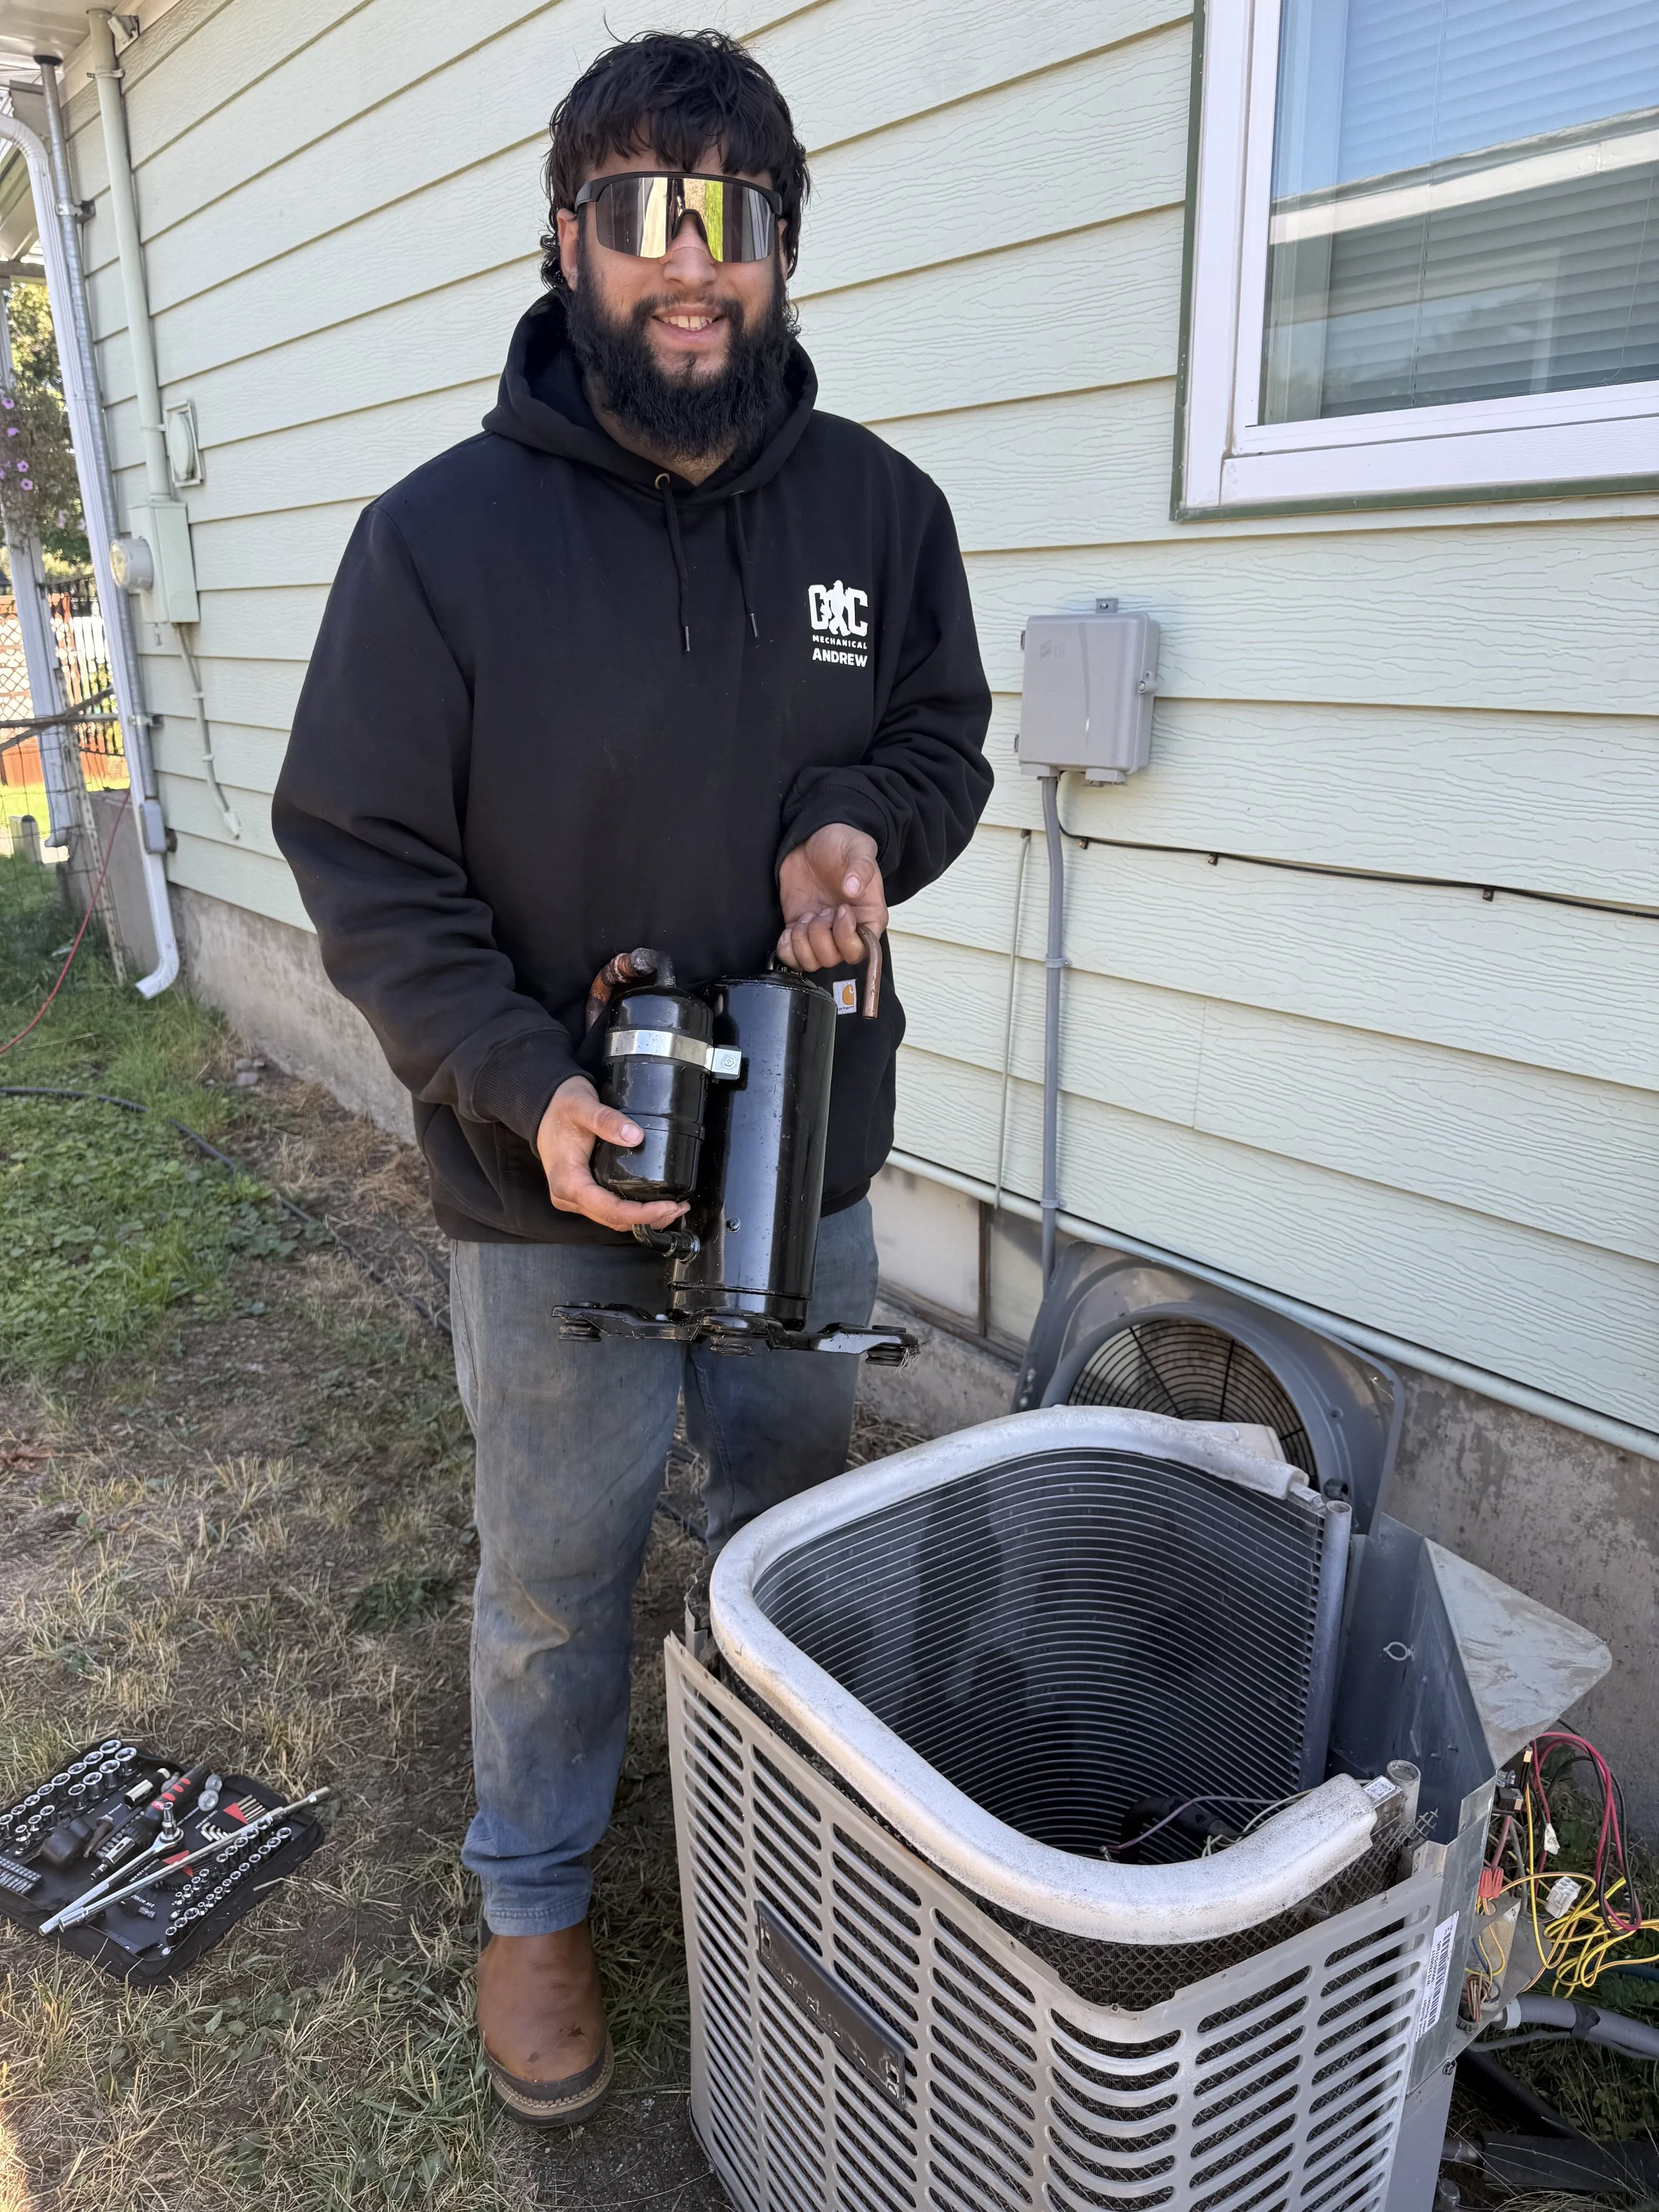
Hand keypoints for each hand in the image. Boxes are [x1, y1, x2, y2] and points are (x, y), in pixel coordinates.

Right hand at [534, 1075, 687, 1232]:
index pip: (608, 1209)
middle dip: (649, 1218)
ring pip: (613, 1219)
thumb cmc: (559, 1107)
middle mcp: (569, 1196)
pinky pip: (610, 1210)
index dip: (640, 1213)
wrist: (544, 1107)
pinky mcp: (585, 1192)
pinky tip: (654, 1203)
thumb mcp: (580, 1106)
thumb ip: (605, 1119)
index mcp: (567, 1182)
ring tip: (673, 1207)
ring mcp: (576, 1197)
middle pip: (614, 1220)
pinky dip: (633, 1211)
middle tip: (679, 1206)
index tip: (667, 1205)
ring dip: (644, 1218)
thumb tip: (634, 1136)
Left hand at [777, 824, 887, 971]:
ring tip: (805, 918)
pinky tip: (789, 930)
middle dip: (822, 937)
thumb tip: (853, 888)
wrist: (813, 840)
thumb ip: (861, 867)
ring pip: (814, 962)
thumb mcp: (858, 848)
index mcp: (868, 917)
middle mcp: (847, 931)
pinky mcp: (799, 930)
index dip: (847, 937)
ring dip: (803, 943)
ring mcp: (822, 933)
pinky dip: (787, 949)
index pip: (863, 948)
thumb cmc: (841, 845)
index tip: (840, 910)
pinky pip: (792, 957)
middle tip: (820, 911)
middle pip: (836, 959)